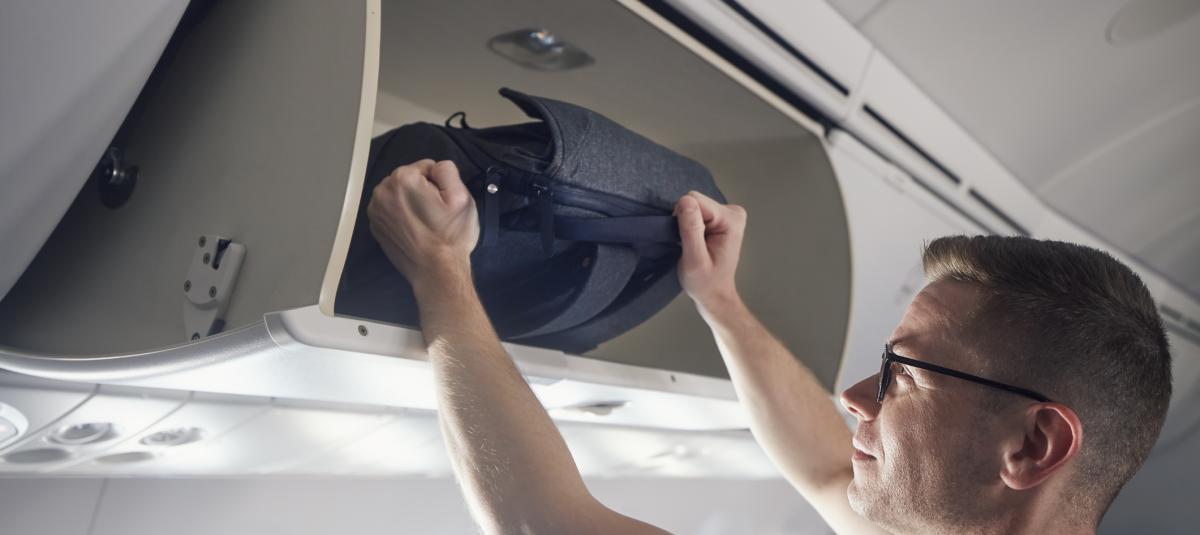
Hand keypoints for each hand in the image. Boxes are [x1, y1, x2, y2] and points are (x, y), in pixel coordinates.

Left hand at [367, 159, 479, 290]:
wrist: (436, 271)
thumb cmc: (451, 235)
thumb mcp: (461, 196)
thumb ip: (447, 170)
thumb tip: (435, 168)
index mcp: (403, 179)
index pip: (426, 167)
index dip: (438, 184)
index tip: (442, 203)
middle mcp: (382, 190)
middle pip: (409, 179)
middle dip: (422, 191)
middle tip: (435, 213)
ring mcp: (375, 210)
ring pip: (398, 194)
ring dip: (410, 202)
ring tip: (424, 222)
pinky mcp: (375, 225)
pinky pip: (390, 210)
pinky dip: (400, 215)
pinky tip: (413, 229)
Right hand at [674, 191, 746, 310]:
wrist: (714, 294)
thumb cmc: (705, 283)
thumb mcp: (694, 259)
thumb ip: (691, 229)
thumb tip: (684, 201)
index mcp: (731, 220)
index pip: (694, 201)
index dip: (683, 220)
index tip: (689, 241)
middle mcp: (733, 212)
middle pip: (694, 201)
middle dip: (686, 222)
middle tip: (692, 246)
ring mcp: (728, 214)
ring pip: (693, 206)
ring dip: (688, 226)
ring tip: (695, 246)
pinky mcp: (720, 217)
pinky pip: (696, 211)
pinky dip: (691, 226)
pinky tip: (697, 241)